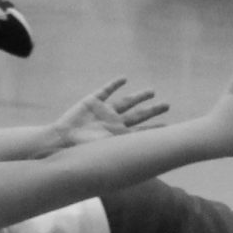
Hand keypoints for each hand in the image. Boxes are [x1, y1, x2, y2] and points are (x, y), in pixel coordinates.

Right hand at [50, 78, 169, 147]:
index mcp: (119, 136)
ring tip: (152, 92)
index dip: (155, 129)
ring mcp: (104, 112)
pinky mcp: (92, 102)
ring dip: (139, 97)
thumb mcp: (110, 148)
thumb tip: (153, 154)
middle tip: (167, 105)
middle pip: (138, 115)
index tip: (169, 127)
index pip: (142, 132)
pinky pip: (105, 91)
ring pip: (126, 102)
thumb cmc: (84, 148)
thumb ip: (128, 147)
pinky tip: (124, 79)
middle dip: (152, 111)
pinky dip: (114, 84)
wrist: (63, 139)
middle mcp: (114, 123)